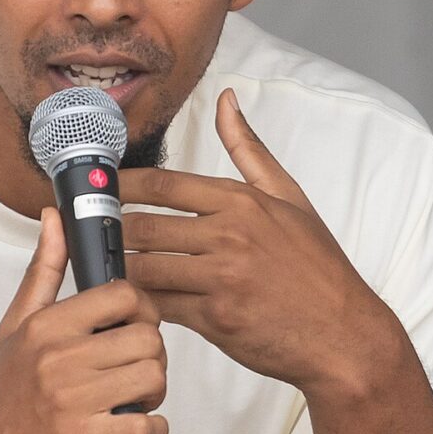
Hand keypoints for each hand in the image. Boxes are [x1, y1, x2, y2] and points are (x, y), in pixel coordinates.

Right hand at [0, 207, 167, 433]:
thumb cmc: (6, 396)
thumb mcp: (17, 325)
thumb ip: (44, 269)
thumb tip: (53, 219)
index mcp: (47, 326)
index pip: (123, 295)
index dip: (142, 306)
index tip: (137, 319)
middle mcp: (59, 359)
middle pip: (147, 337)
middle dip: (152, 353)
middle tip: (136, 363)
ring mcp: (73, 402)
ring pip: (153, 378)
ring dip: (154, 391)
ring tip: (133, 394)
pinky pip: (149, 427)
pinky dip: (151, 429)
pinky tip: (132, 426)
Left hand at [120, 88, 396, 396]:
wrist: (346, 334)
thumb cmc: (316, 265)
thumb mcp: (289, 196)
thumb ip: (248, 148)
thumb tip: (226, 99)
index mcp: (240, 201)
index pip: (163, 184)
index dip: (122, 184)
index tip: (99, 187)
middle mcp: (228, 234)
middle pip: (144, 224)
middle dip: (109, 227)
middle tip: (86, 229)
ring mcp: (221, 278)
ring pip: (145, 265)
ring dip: (119, 265)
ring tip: (101, 262)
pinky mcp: (216, 319)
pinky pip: (161, 305)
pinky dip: (140, 302)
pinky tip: (130, 298)